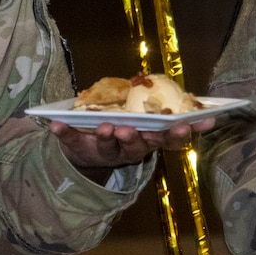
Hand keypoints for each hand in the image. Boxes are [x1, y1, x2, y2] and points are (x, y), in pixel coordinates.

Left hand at [49, 113, 212, 172]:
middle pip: (138, 146)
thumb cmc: (125, 126)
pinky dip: (64, 133)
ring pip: (109, 148)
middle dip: (137, 138)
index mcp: (148, 139)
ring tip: (106, 127)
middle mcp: (129, 149)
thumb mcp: (146, 118)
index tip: (185, 125)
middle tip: (133, 130)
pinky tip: (55, 124)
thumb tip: (200, 103)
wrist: (89, 151)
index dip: (177, 134)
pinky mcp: (80, 149)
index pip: (168, 140)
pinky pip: (71, 141)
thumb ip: (165, 111)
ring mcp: (104, 151)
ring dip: (108, 137)